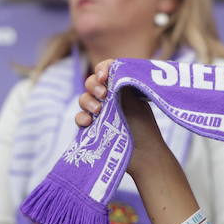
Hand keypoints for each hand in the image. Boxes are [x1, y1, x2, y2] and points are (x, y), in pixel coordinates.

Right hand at [76, 60, 170, 175]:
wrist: (144, 155)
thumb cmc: (144, 127)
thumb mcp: (134, 100)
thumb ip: (120, 83)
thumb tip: (108, 69)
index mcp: (121, 88)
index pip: (107, 71)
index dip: (102, 69)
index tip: (104, 75)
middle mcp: (110, 99)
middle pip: (92, 83)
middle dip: (94, 85)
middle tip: (104, 94)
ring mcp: (100, 113)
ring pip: (84, 99)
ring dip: (88, 101)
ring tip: (98, 111)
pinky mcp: (93, 128)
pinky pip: (80, 118)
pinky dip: (81, 117)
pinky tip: (88, 122)